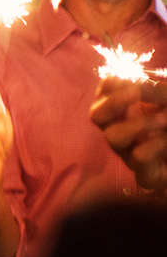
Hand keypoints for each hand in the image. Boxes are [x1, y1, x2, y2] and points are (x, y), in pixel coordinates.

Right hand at [90, 77, 166, 191]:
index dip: (110, 85)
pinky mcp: (146, 175)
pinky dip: (154, 145)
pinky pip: (139, 157)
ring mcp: (132, 154)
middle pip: (96, 116)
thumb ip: (154, 91)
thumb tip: (136, 88)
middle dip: (113, 102)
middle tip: (136, 92)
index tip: (133, 80)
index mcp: (125, 113)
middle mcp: (123, 132)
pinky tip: (166, 140)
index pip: (102, 96)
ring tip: (165, 119)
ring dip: (139, 124)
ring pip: (112, 138)